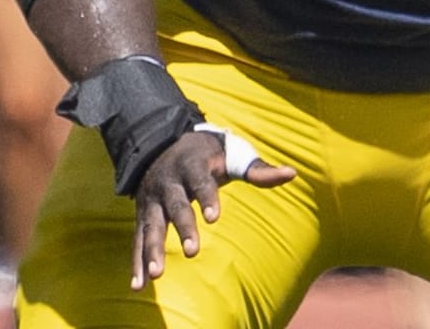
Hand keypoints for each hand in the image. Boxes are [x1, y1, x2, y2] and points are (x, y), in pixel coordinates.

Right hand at [130, 126, 295, 289]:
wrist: (167, 144)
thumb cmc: (210, 155)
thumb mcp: (232, 156)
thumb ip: (259, 170)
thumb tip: (292, 173)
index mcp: (193, 164)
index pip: (200, 181)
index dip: (207, 198)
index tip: (215, 218)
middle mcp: (169, 181)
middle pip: (176, 205)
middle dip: (183, 227)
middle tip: (193, 251)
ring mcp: (152, 198)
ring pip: (151, 225)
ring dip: (152, 250)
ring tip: (157, 275)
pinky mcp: (143, 214)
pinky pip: (138, 238)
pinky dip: (136, 261)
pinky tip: (139, 285)